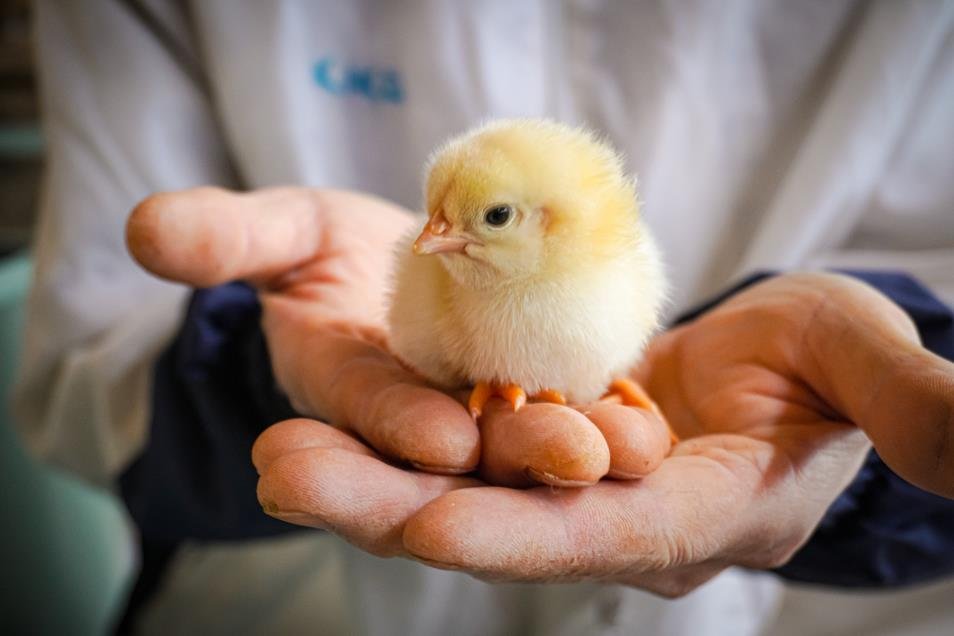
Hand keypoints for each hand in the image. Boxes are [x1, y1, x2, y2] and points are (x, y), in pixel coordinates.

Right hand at [127, 186, 666, 487]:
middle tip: (570, 454)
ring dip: (576, 448)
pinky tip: (653, 419)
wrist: (395, 276)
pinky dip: (612, 415)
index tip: (436, 433)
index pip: (366, 415)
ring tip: (633, 444)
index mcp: (347, 394)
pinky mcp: (535, 399)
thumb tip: (148, 228)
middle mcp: (416, 423)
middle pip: (459, 453)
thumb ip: (231, 237)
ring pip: (526, 444)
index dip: (393, 424)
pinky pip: (575, 409)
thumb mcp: (283, 236)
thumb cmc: (326, 261)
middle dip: (508, 458)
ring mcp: (480, 419)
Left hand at [253, 272, 953, 595]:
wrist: (769, 368)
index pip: (594, 538)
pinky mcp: (532, 447)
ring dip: (365, 474)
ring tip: (271, 452)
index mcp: (684, 518)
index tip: (429, 525)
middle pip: (493, 522)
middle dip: (390, 506)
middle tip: (282, 470)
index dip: (519, 534)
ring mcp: (562, 488)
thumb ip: (903, 402)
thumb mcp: (855, 361)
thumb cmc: (821, 366)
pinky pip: (452, 449)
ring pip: (454, 488)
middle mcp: (606, 522)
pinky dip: (391, 440)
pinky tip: (318, 421)